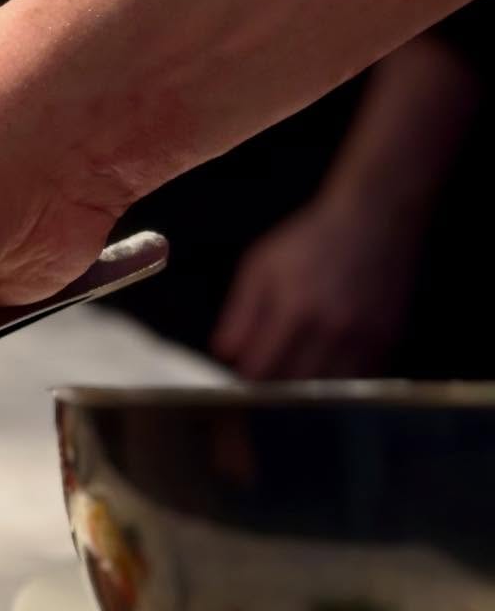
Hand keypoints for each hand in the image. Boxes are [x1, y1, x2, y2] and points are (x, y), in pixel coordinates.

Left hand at [211, 200, 414, 379]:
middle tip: (266, 383)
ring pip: (326, 393)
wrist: (376, 216)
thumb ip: (240, 314)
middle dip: (273, 392)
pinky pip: (356, 383)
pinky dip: (337, 386)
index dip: (245, 383)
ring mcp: (362, 337)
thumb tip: (225, 355)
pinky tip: (326, 370)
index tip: (240, 383)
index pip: (260, 371)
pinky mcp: (386, 341)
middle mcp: (330, 328)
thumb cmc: (312, 239)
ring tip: (295, 379)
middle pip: (293, 389)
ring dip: (306, 394)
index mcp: (294, 309)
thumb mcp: (262, 266)